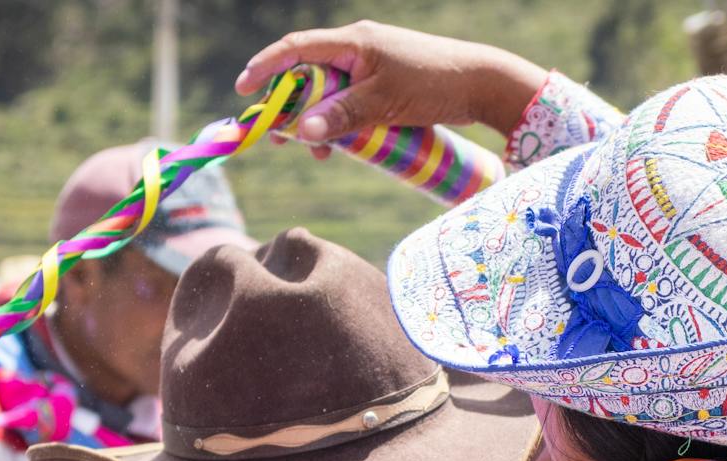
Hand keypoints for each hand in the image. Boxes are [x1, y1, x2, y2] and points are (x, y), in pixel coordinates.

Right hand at [238, 21, 545, 142]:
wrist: (482, 85)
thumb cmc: (434, 85)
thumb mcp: (384, 103)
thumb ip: (342, 116)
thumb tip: (300, 131)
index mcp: (354, 41)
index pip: (297, 48)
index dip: (266, 67)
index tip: (244, 89)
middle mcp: (358, 49)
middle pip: (307, 74)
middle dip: (288, 104)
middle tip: (273, 135)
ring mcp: (372, 67)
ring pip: (327, 93)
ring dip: (314, 121)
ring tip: (309, 152)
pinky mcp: (384, 86)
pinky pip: (348, 103)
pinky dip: (337, 125)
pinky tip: (335, 149)